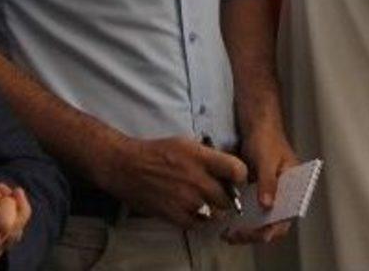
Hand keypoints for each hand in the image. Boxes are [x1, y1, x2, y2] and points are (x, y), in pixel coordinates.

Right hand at [99, 136, 248, 227]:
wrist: (127, 166)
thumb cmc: (158, 152)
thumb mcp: (187, 143)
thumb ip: (209, 156)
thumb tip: (226, 166)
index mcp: (202, 158)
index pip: (237, 170)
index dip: (241, 176)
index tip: (236, 178)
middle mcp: (196, 180)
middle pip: (228, 197)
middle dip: (228, 197)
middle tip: (224, 195)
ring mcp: (185, 199)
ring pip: (216, 214)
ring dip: (216, 211)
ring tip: (211, 205)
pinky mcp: (173, 214)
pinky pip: (197, 225)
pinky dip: (200, 221)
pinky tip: (197, 213)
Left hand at [223, 120, 299, 244]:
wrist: (256, 126)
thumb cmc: (267, 138)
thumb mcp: (267, 159)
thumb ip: (268, 182)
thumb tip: (267, 205)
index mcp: (296, 186)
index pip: (289, 213)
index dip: (276, 227)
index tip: (261, 234)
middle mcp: (284, 194)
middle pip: (274, 223)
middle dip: (256, 233)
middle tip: (237, 236)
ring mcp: (270, 195)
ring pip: (261, 222)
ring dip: (247, 231)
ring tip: (229, 235)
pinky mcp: (256, 194)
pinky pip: (251, 213)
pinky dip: (241, 222)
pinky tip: (227, 226)